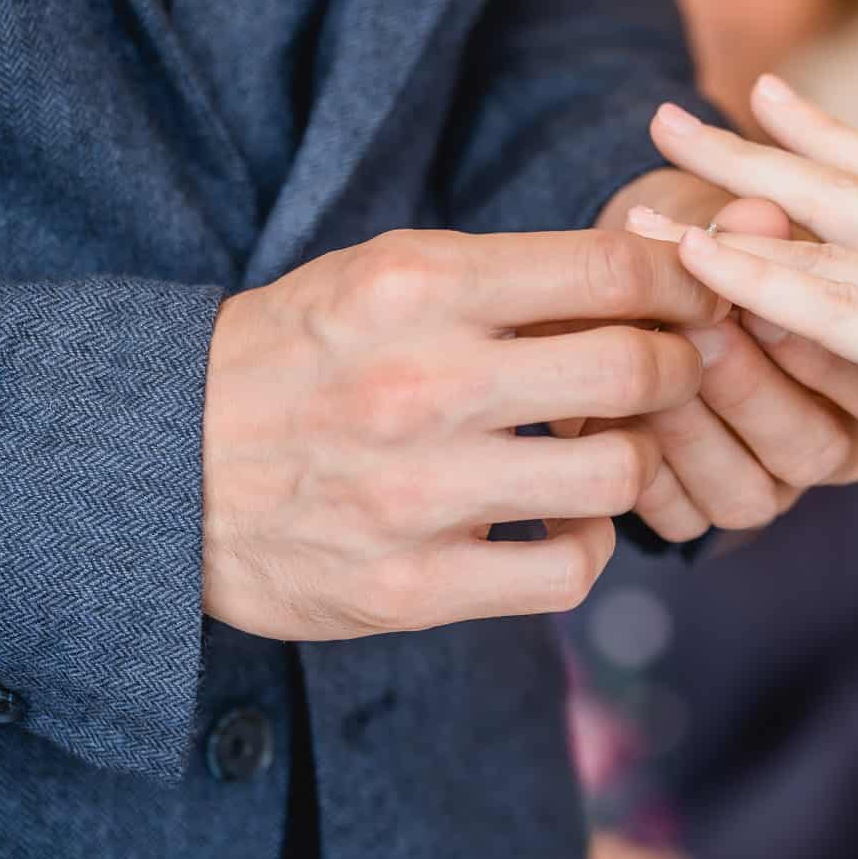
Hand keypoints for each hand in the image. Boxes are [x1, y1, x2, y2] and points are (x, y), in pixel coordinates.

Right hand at [200, 228, 726, 639]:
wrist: (160, 467)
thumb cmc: (297, 356)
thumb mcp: (381, 276)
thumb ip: (506, 274)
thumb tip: (652, 273)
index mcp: (419, 286)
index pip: (609, 272)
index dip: (682, 285)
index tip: (697, 299)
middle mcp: (425, 384)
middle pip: (636, 369)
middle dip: (679, 368)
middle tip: (674, 373)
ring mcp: (419, 494)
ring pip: (618, 474)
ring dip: (637, 461)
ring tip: (608, 451)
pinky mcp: (412, 587)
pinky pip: (569, 572)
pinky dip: (588, 546)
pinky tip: (563, 524)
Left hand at [586, 169, 857, 540]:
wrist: (628, 285)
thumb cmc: (709, 252)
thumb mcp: (731, 229)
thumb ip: (752, 229)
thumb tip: (758, 215)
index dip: (821, 352)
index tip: (763, 303)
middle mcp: (826, 450)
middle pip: (811, 448)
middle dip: (751, 388)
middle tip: (700, 332)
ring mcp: (760, 490)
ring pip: (745, 493)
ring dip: (692, 428)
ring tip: (645, 365)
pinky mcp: (693, 517)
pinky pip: (679, 517)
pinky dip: (642, 467)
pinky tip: (606, 414)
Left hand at [633, 76, 857, 540]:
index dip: (827, 134)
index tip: (772, 93)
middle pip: (838, 186)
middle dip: (747, 149)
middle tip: (667, 116)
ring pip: (820, 241)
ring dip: (724, 215)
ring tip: (644, 191)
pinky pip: (830, 312)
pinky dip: (757, 282)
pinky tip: (698, 266)